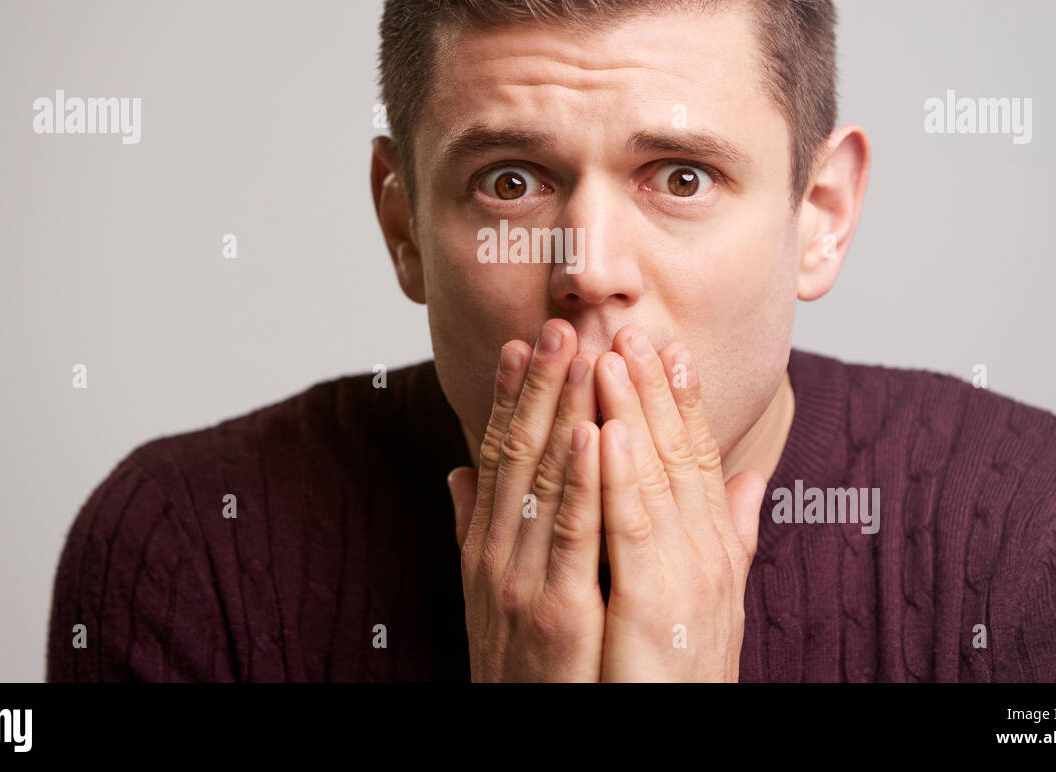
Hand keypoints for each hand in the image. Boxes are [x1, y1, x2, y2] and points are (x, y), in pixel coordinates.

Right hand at [446, 319, 605, 680]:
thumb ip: (474, 526)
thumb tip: (459, 471)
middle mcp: (496, 550)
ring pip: (544, 478)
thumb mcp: (485, 589)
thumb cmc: (516, 661)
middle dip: (541, 385)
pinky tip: (595, 433)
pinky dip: (583, 480)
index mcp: (486, 542)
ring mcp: (522, 577)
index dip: (513, 397)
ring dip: (563, 410)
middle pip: (519, 451)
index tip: (527, 343)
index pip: (499, 453)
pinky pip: (573, 534)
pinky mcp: (557, 609)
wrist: (520, 730)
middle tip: (558, 324)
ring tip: (579, 353)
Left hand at [593, 326, 766, 681]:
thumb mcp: (710, 592)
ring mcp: (687, 574)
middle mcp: (709, 552)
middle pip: (679, 452)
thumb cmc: (680, 666)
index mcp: (713, 546)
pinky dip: (620, 474)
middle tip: (635, 326)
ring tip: (613, 354)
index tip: (667, 346)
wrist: (671, 729)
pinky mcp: (655, 601)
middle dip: (656, 386)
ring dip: (633, 410)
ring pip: (656, 475)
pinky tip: (604, 428)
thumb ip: (726, 531)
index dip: (682, 399)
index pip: (697, 456)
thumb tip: (744, 478)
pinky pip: (634, 527)